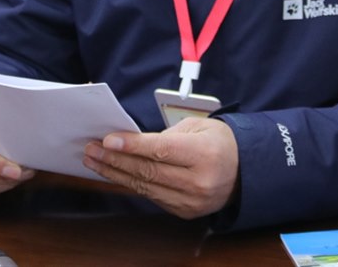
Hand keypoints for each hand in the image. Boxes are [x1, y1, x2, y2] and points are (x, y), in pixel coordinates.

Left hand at [82, 117, 238, 219]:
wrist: (245, 172)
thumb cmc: (221, 142)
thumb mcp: (200, 126)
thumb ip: (166, 135)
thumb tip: (132, 143)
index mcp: (205, 154)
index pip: (161, 151)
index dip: (132, 146)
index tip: (108, 140)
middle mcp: (198, 181)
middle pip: (148, 171)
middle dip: (116, 160)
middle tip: (92, 150)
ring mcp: (191, 201)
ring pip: (145, 187)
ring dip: (116, 174)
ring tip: (95, 161)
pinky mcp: (184, 212)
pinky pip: (151, 196)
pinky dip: (131, 183)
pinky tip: (115, 173)